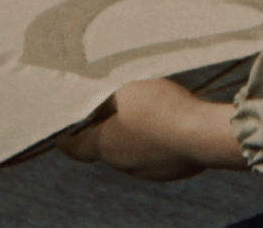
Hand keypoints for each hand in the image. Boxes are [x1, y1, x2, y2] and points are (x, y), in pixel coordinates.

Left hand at [57, 78, 243, 180]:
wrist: (200, 135)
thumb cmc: (160, 109)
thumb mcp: (127, 90)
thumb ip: (109, 98)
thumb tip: (99, 103)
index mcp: (104, 145)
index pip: (75, 147)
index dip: (67, 140)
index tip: (62, 135)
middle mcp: (120, 163)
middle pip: (106, 146)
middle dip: (108, 130)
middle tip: (117, 110)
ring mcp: (145, 170)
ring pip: (133, 151)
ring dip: (136, 136)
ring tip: (152, 113)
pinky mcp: (168, 171)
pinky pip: (156, 155)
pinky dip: (158, 142)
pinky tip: (172, 126)